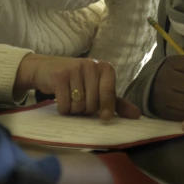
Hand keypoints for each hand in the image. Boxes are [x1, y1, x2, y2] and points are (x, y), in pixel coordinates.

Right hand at [15, 54, 140, 120]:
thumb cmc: (76, 80)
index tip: (104, 118)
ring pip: (79, 106)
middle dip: (86, 110)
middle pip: (93, 103)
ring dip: (74, 110)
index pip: (109, 93)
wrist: (46, 68)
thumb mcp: (97, 87)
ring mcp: (74, 69)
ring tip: (70, 99)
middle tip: (80, 102)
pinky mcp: (59, 76)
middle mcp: (91, 65)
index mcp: (104, 67)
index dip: (107, 108)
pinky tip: (61, 100)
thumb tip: (137, 115)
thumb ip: (116, 102)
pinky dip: (63, 109)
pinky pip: (65, 105)